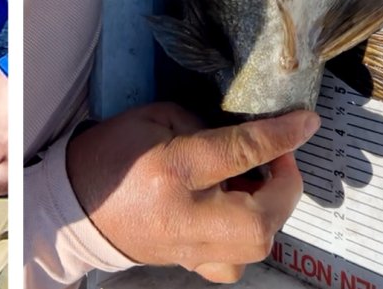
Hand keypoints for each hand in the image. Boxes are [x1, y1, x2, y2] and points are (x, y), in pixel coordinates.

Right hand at [66, 102, 318, 282]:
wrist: (74, 207)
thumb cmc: (112, 153)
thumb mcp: (153, 118)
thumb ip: (202, 122)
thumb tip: (246, 132)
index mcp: (173, 169)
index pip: (242, 152)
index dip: (282, 135)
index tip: (308, 122)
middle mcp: (185, 216)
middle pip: (262, 214)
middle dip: (286, 184)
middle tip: (278, 157)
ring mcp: (189, 249)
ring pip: (257, 244)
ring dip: (271, 210)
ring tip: (258, 182)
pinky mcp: (191, 265)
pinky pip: (237, 261)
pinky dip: (249, 236)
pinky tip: (237, 212)